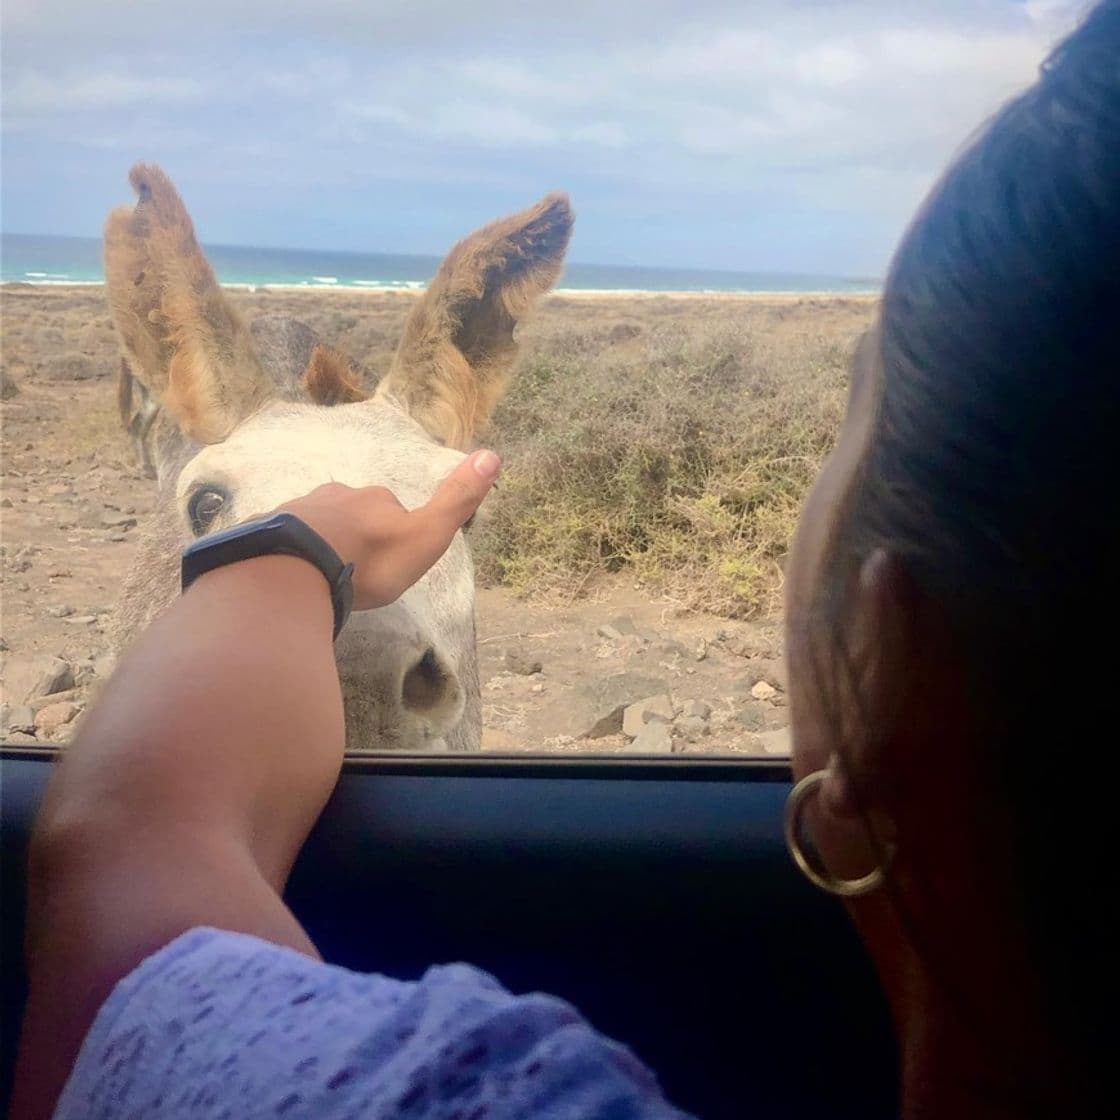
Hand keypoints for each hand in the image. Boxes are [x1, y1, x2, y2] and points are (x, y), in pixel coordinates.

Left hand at [277, 449, 499, 610]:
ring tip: (323, 576)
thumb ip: (456, 501)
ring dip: (322, 543)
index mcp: (374, 498)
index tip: (389, 559)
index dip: (393, 531)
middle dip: (354, 534)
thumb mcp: (425, 536)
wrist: (299, 570)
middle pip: (350, 512)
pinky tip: (291, 574)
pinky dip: (290, 552)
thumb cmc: (370, 559)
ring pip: (315, 524)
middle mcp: (336, 495)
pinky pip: (282, 539)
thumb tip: (493, 453)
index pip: (390, 507)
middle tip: (355, 569)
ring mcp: (297, 511)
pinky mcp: (265, 530)